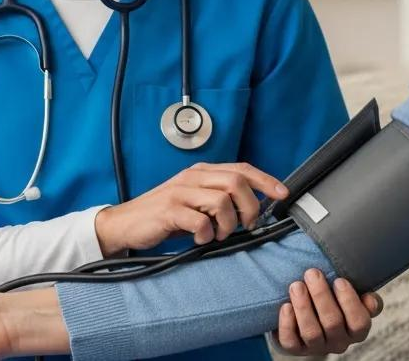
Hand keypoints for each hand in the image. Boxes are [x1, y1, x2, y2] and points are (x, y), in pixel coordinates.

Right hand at [95, 162, 288, 254]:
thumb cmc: (165, 216)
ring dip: (228, 224)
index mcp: (201, 173)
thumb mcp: (195, 202)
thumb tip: (253, 207)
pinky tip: (200, 239)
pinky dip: (206, 234)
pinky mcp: (169, 210)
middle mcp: (192, 177)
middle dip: (249, 207)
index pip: (241, 169)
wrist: (126, 223)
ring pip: (221, 201)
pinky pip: (200, 221)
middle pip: (236, 182)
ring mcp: (180, 192)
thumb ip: (219, 199)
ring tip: (218, 235)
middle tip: (246, 225)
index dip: (265, 180)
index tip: (282, 194)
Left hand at [274, 270, 382, 354]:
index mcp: (356, 330)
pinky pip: (291, 341)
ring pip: (311, 332)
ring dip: (303, 307)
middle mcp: (339, 342)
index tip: (339, 280)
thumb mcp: (350, 297)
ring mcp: (317, 347)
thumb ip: (364, 296)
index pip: (359, 322)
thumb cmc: (333, 301)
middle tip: (312, 273)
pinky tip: (286, 306)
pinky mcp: (296, 349)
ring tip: (296, 286)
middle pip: (332, 323)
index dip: (350, 302)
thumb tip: (370, 298)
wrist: (306, 315)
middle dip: (321, 296)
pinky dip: (287, 323)